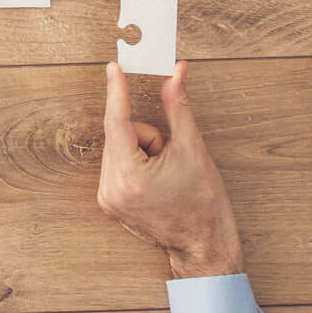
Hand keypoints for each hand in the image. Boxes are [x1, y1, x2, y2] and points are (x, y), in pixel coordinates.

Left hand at [97, 61, 245, 278]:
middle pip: (121, 135)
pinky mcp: (108, 203)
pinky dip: (135, 163)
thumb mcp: (192, 149)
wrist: (204, 245)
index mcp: (129, 176)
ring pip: (119, 148)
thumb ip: (178, 107)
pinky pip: (117, 165)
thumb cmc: (203, 202)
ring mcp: (107, 198)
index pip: (117, 122)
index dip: (117, 91)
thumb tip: (175, 74)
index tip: (113, 68)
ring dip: (141, 151)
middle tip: (170, 157)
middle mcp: (110, 188)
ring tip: (164, 175)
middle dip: (147, 137)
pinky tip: (154, 182)